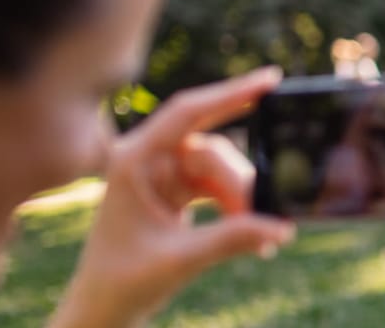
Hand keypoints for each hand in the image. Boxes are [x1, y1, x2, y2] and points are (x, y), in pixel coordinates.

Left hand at [51, 68, 296, 327]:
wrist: (104, 307)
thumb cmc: (123, 282)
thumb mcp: (179, 259)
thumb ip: (231, 239)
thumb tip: (281, 225)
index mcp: (132, 160)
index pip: (186, 112)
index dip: (230, 93)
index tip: (271, 80)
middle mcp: (146, 159)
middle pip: (211, 149)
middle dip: (239, 183)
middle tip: (264, 218)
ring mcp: (161, 174)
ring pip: (219, 169)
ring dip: (240, 199)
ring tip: (256, 236)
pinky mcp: (175, 191)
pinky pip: (218, 186)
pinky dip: (236, 207)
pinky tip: (250, 232)